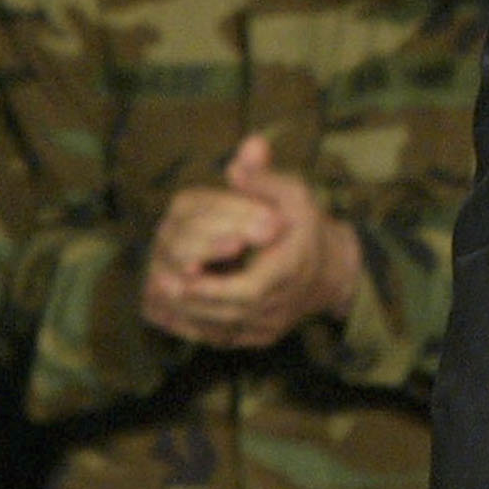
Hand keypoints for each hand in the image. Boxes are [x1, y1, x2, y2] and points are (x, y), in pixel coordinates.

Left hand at [141, 134, 359, 349]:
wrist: (331, 270)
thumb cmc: (304, 226)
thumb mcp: (292, 193)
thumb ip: (264, 177)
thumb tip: (246, 150)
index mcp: (292, 269)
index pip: (250, 289)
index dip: (215, 285)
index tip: (187, 270)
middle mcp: (282, 304)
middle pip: (230, 313)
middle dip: (193, 300)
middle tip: (159, 282)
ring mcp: (270, 326)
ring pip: (223, 330)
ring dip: (187, 314)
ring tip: (157, 294)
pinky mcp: (259, 338)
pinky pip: (222, 338)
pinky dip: (193, 327)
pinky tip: (169, 311)